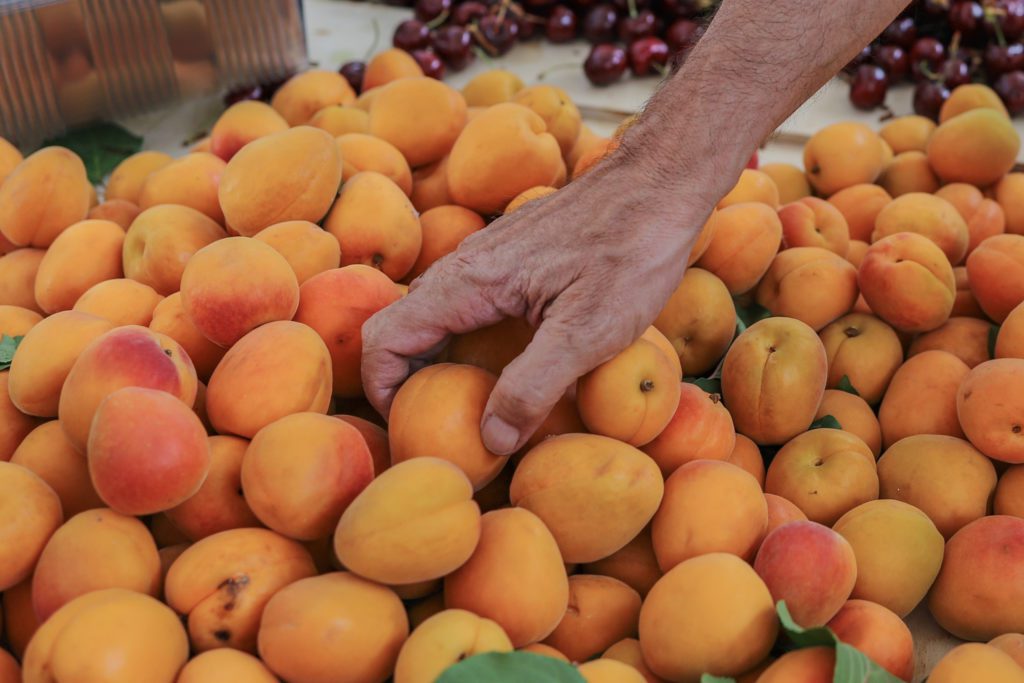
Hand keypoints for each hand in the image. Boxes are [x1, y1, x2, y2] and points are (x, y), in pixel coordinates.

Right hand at [361, 155, 715, 455]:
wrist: (660, 183)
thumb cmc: (630, 252)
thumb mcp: (588, 330)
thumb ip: (533, 387)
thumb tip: (490, 441)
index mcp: (468, 282)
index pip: (385, 337)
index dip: (381, 389)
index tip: (410, 429)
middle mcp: (464, 265)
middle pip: (400, 328)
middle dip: (404, 382)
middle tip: (440, 430)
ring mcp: (486, 257)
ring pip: (432, 316)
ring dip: (436, 363)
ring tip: (472, 409)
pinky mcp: (511, 257)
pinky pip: (464, 304)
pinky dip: (464, 342)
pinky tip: (505, 367)